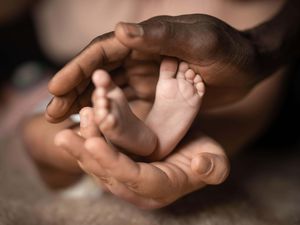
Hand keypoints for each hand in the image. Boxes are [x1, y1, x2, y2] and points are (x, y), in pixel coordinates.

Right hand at [46, 14, 262, 122]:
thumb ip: (162, 36)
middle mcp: (139, 56)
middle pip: (98, 73)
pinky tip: (96, 125)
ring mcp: (145, 75)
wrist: (248, 66)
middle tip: (52, 113)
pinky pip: (125, 102)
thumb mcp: (199, 40)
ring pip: (107, 89)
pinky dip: (107, 113)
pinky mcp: (154, 91)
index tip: (55, 88)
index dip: (77, 69)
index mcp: (145, 39)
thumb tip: (120, 32)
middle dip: (74, 91)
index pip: (102, 53)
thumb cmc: (228, 50)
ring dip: (86, 104)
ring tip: (65, 122)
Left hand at [55, 107, 228, 208]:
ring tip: (66, 128)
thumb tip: (199, 166)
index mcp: (160, 188)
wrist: (190, 151)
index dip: (113, 163)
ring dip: (82, 145)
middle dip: (86, 156)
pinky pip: (101, 153)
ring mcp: (126, 177)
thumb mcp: (216, 161)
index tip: (93, 144)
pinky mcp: (119, 164)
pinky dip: (88, 138)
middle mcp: (138, 188)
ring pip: (99, 164)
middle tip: (65, 137)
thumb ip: (213, 168)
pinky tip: (78, 123)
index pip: (133, 179)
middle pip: (108, 174)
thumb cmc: (204, 156)